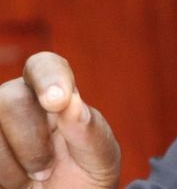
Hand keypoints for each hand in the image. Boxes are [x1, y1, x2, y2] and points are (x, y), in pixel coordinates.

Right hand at [0, 53, 119, 187]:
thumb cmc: (85, 177)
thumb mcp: (100, 158)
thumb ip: (90, 131)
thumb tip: (73, 102)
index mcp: (56, 96)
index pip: (44, 66)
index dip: (48, 77)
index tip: (58, 101)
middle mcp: (20, 103)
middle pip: (9, 98)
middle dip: (31, 139)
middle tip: (48, 167)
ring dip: (14, 163)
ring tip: (35, 175)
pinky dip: (2, 174)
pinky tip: (16, 182)